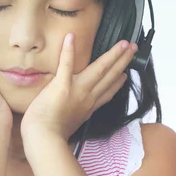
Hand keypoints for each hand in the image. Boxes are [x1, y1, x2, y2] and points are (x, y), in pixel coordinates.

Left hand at [20, 34, 137, 141]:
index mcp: (88, 108)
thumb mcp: (69, 127)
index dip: (117, 83)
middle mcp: (87, 97)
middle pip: (109, 76)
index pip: (107, 93)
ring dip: (112, 55)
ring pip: (99, 69)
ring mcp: (76, 90)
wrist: (43, 139)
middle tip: (133, 49)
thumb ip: (74, 116)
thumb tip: (74, 114)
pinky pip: (66, 64)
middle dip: (122, 61)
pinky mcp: (61, 86)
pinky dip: (69, 50)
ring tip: (123, 43)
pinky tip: (71, 36)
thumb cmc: (50, 136)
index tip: (125, 74)